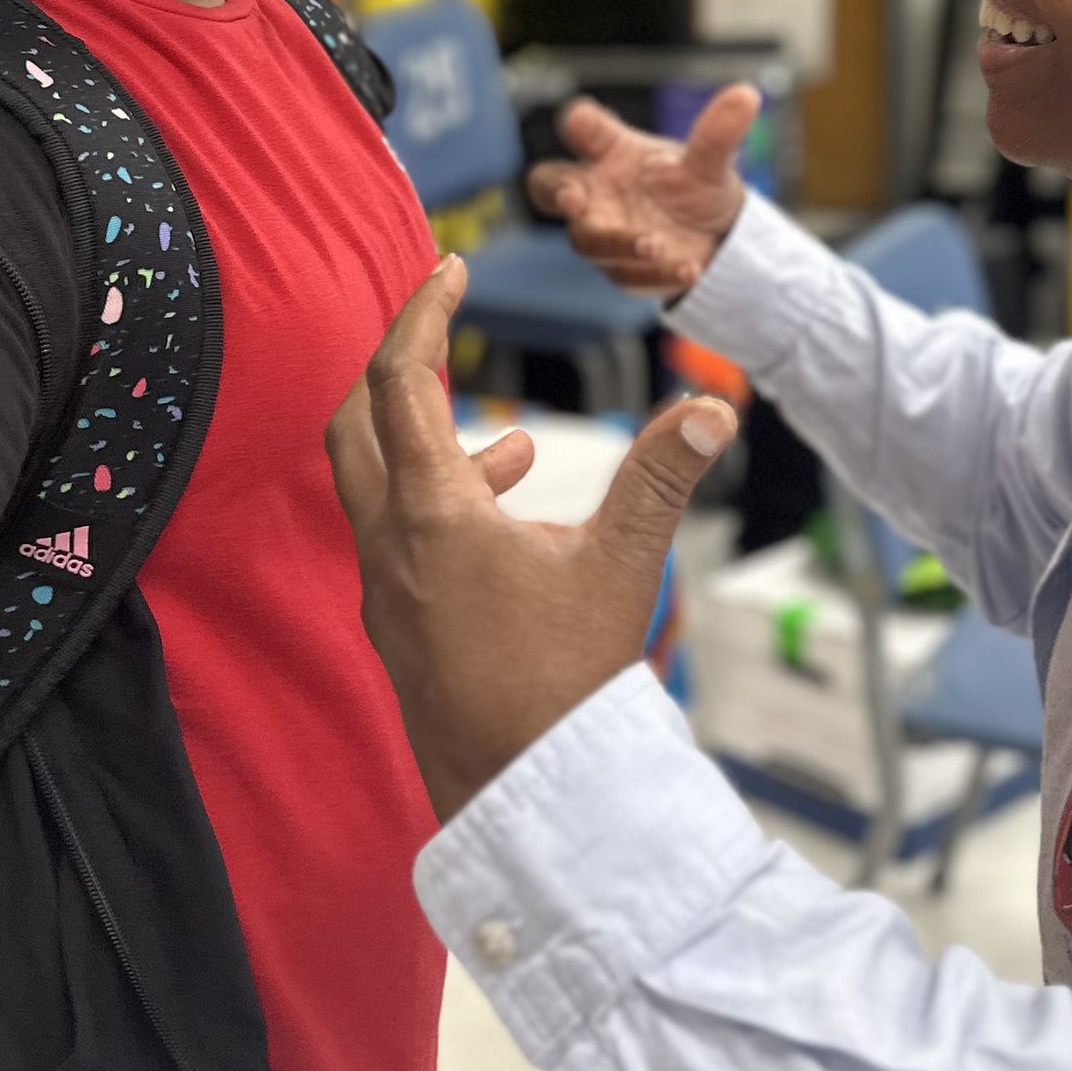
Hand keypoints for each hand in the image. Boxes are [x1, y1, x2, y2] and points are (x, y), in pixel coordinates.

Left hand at [329, 257, 737, 820]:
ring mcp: (387, 594)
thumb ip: (661, 477)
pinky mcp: (402, 633)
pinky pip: (402, 543)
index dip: (422, 312)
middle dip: (395, 367)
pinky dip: (441, 509)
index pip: (399, 380)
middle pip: (356, 424)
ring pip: (378, 489)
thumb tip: (715, 402)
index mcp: (430, 514)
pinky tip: (511, 534)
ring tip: (509, 448)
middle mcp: (390, 547)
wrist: (527, 802)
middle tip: (440, 328)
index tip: (451, 268)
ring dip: (428, 447)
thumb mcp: (623, 567)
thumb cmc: (566, 686)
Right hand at [523, 83, 758, 294]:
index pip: (583, 130)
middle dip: (557, 192)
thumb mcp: (710, 161)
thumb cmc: (693, 186)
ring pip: (587, 240)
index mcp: (610, 153)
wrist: (716, 237)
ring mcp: (604, 232)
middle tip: (574, 197)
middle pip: (548, 187)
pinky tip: (690, 268)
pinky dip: (659, 273)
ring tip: (656, 244)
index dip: (577, 125)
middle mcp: (596, 192)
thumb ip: (719, 133)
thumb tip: (747, 94)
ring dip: (618, 241)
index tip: (581, 123)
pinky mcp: (623, 270)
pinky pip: (629, 275)